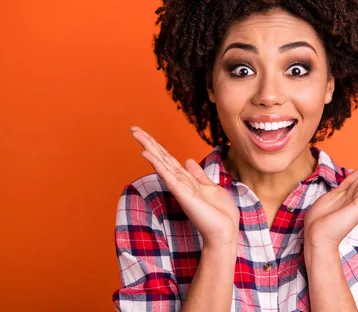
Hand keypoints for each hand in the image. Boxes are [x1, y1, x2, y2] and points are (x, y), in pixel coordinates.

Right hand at [130, 126, 238, 248]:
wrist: (225, 231)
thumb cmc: (220, 213)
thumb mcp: (211, 188)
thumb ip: (198, 175)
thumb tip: (188, 161)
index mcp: (187, 179)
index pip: (168, 158)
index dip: (157, 145)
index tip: (143, 132)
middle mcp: (180, 181)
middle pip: (161, 157)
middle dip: (148, 142)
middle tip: (132, 128)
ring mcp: (179, 187)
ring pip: (161, 163)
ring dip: (149, 147)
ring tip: (136, 134)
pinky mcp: (182, 193)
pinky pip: (167, 175)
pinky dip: (157, 164)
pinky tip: (147, 154)